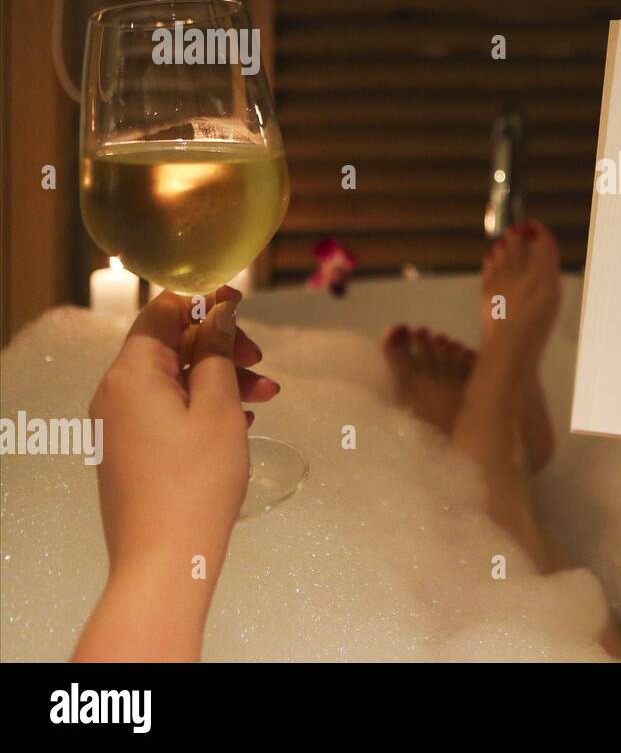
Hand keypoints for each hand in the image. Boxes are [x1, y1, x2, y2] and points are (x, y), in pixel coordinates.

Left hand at [72, 287, 278, 660]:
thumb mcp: (218, 407)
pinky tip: (240, 419)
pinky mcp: (128, 451)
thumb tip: (216, 312)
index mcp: (130, 374)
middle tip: (261, 360)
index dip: (203, 300)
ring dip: (219, 377)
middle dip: (219, 345)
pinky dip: (202, 404)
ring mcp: (118, 425)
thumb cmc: (196, 480)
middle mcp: (114, 393)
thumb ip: (216, 352)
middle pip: (168, 345)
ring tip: (265, 395)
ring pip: (172, 379)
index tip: (242, 303)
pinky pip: (166, 409)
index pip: (161, 311)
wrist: (165, 560)